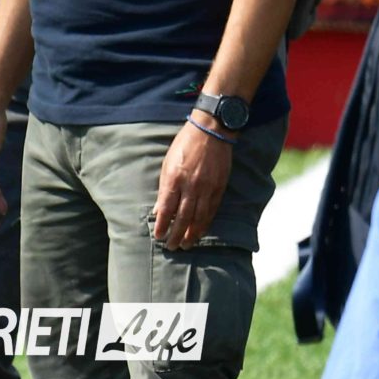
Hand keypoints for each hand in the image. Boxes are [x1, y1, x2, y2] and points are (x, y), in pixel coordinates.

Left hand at [152, 115, 233, 249]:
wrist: (212, 131)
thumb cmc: (185, 145)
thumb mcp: (167, 164)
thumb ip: (164, 188)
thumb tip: (159, 210)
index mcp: (174, 178)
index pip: (167, 209)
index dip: (162, 225)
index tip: (159, 236)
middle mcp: (191, 185)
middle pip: (183, 217)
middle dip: (176, 234)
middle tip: (172, 247)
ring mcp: (207, 186)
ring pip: (199, 216)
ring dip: (192, 233)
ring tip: (187, 244)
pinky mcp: (219, 186)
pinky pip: (212, 209)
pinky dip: (206, 222)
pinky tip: (201, 230)